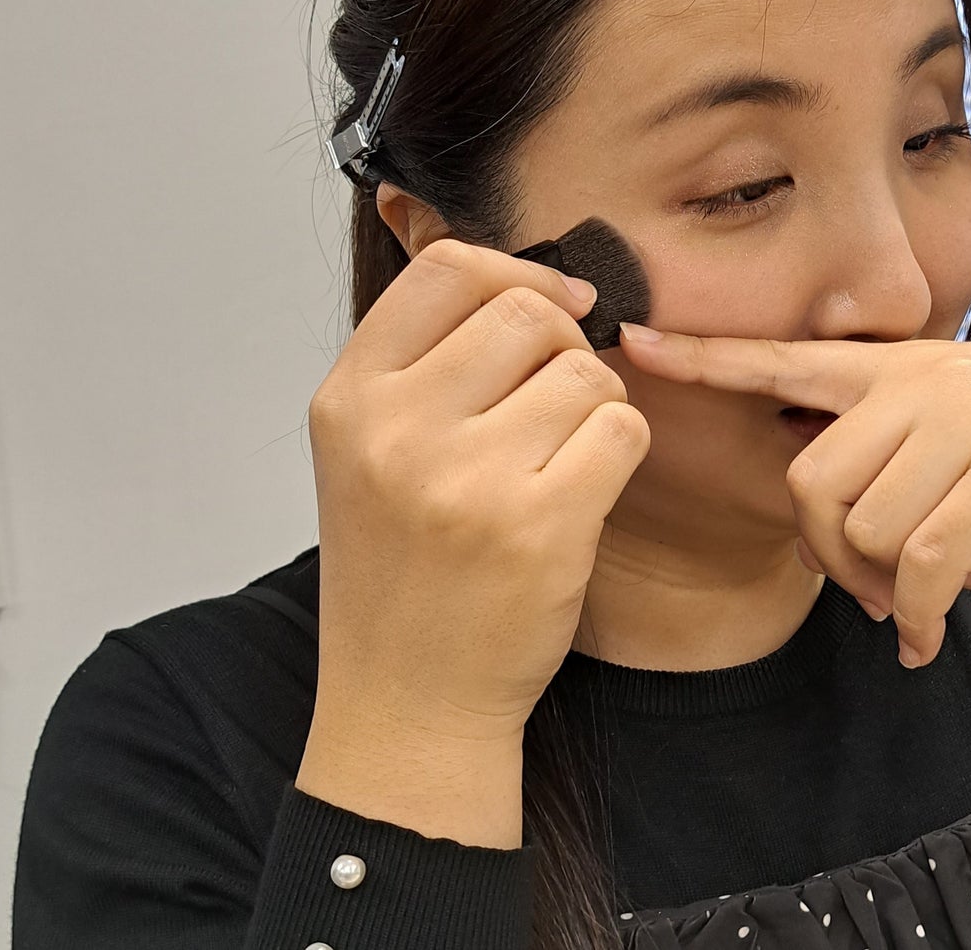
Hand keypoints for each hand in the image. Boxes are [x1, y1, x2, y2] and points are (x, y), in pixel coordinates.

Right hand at [298, 238, 650, 837]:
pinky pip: (623, 427)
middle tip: (555, 404)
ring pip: (586, 369)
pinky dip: (621, 450)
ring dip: (596, 404)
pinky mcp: (540, 525)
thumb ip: (425, 362)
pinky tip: (586, 491)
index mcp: (348, 398)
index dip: (517, 271)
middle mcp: (397, 429)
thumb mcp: (369, 451)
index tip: (555, 303)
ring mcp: (467, 477)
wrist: (407, 702)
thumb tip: (537, 280)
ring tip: (561, 458)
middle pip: (529, 312)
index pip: (446, 268)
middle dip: (565, 346)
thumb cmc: (403, 570)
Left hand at [618, 326, 970, 666]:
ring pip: (864, 526)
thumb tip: (867, 548)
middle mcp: (926, 383)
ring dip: (885, 591)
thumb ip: (910, 452)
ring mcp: (969, 423)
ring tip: (927, 603)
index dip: (707, 356)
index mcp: (908, 366)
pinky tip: (936, 637)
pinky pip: (925, 562)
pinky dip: (923, 616)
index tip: (630, 342)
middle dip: (828, 557)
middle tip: (876, 595)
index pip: (788, 355)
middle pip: (810, 480)